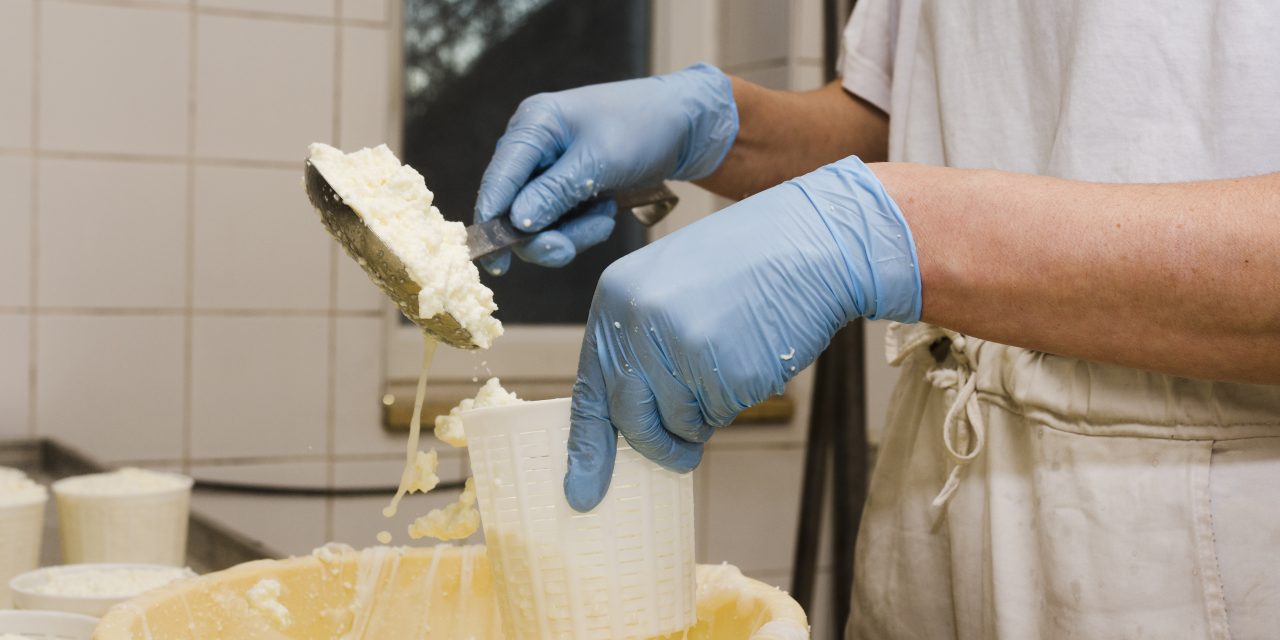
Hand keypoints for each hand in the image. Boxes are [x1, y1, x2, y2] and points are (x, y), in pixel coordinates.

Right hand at [474, 64, 736, 274]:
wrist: (684, 125)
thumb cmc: (642, 128)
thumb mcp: (599, 161)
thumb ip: (555, 192)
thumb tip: (516, 223)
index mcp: (533, 125)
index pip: (498, 178)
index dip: (491, 220)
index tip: (494, 262)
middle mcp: (534, 148)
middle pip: (514, 209)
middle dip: (543, 234)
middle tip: (566, 250)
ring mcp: (550, 170)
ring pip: (539, 223)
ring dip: (571, 232)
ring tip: (605, 217)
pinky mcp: (568, 188)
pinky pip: (562, 223)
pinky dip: (584, 227)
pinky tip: (608, 210)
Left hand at [563, 156, 922, 510]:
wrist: (810, 240)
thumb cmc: (744, 265)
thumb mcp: (670, 289)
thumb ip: (642, 347)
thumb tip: (631, 418)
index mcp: (616, 300)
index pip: (590, 389)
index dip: (588, 446)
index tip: (582, 494)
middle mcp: (637, 323)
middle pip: (631, 418)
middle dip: (659, 443)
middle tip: (683, 452)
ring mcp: (678, 348)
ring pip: (680, 423)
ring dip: (707, 412)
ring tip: (732, 358)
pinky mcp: (723, 370)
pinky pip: (722, 414)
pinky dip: (739, 398)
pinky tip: (753, 354)